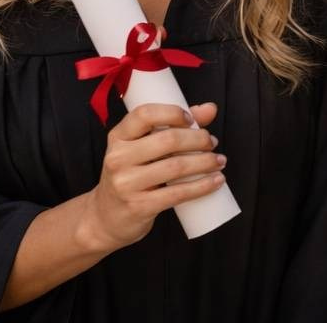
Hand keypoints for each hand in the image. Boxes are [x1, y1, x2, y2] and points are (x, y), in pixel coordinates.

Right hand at [77, 102, 225, 253]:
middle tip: (212, 143)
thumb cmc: (132, 175)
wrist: (107, 218)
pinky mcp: (138, 206)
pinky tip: (216, 181)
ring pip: (176, 166)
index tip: (192, 120)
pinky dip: (203, 186)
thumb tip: (210, 109)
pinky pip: (178, 193)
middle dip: (199, 139)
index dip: (172, 113)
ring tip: (219, 161)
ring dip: (206, 162)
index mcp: (118, 137)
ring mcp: (126, 184)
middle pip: (168, 140)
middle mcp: (118, 158)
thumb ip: (174, 125)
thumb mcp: (143, 148)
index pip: (144, 114)